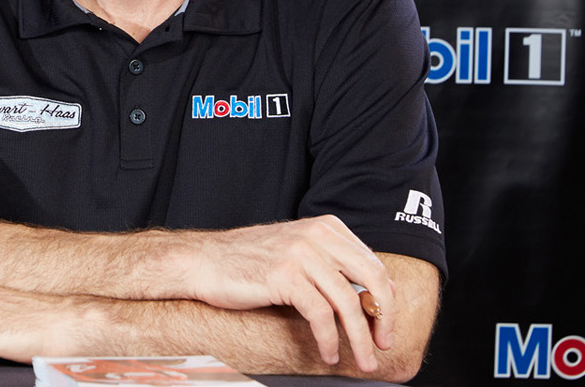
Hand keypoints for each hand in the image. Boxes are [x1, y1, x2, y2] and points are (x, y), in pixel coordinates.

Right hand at [179, 216, 394, 370]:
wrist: (201, 262)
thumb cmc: (246, 262)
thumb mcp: (294, 251)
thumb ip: (328, 264)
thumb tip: (369, 296)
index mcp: (324, 227)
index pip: (373, 263)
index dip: (386, 299)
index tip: (384, 324)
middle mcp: (316, 235)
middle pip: (372, 279)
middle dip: (385, 317)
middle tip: (385, 344)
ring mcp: (300, 254)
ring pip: (349, 302)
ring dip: (361, 339)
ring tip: (364, 361)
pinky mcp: (284, 276)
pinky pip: (321, 315)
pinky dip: (329, 340)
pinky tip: (328, 354)